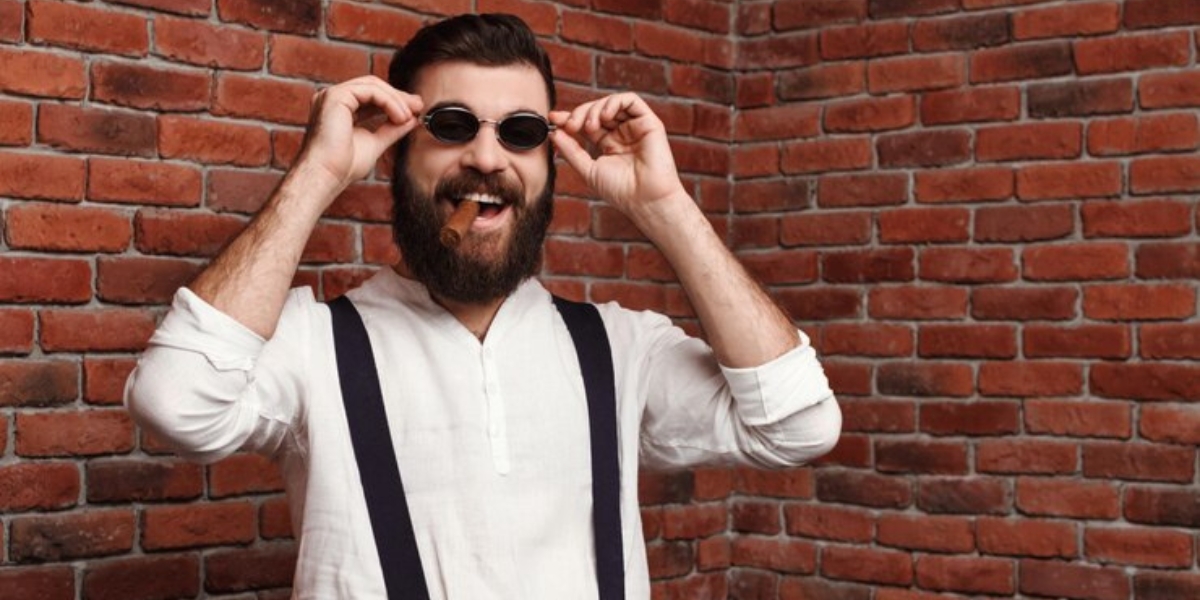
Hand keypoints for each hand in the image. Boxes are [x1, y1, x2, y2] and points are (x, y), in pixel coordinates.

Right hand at [295, 76, 422, 196]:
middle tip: (418, 106)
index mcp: (339, 108)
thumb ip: (391, 129)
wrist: (327, 175)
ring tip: (409, 116)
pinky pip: (370, 91)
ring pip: (373, 85)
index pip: (371, 96)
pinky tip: (400, 116)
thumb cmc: (343, 166)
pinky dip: (389, 101)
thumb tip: (410, 119)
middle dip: (398, 96)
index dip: (394, 100)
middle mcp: (334, 99)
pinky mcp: (336, 96)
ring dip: (396, 99)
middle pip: (373, 86)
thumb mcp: (374, 143)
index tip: (414, 110)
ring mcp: (332, 95)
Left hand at [549, 93, 687, 220]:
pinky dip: (613, 102)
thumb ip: (570, 150)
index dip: (570, 118)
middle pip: (596, 111)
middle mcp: (622, 133)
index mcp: (608, 144)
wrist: (645, 200)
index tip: (553, 119)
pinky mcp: (648, 122)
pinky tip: (604, 117)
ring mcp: (635, 127)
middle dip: (579, 113)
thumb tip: (554, 133)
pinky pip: (631, 100)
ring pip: (611, 103)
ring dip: (594, 109)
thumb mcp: (588, 170)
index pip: (586, 124)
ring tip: (589, 126)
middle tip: (570, 126)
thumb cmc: (620, 191)